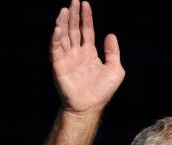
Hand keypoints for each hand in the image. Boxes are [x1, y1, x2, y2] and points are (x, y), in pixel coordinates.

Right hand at [50, 0, 124, 114]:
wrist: (89, 107)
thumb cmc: (102, 92)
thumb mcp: (115, 70)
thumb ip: (113, 52)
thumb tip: (110, 35)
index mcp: (89, 53)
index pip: (86, 30)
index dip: (86, 17)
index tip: (85, 4)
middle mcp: (77, 54)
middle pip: (73, 30)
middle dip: (73, 15)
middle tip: (73, 1)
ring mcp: (67, 59)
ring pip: (63, 36)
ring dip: (63, 22)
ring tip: (64, 9)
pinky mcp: (59, 66)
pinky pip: (56, 49)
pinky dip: (56, 37)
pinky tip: (58, 27)